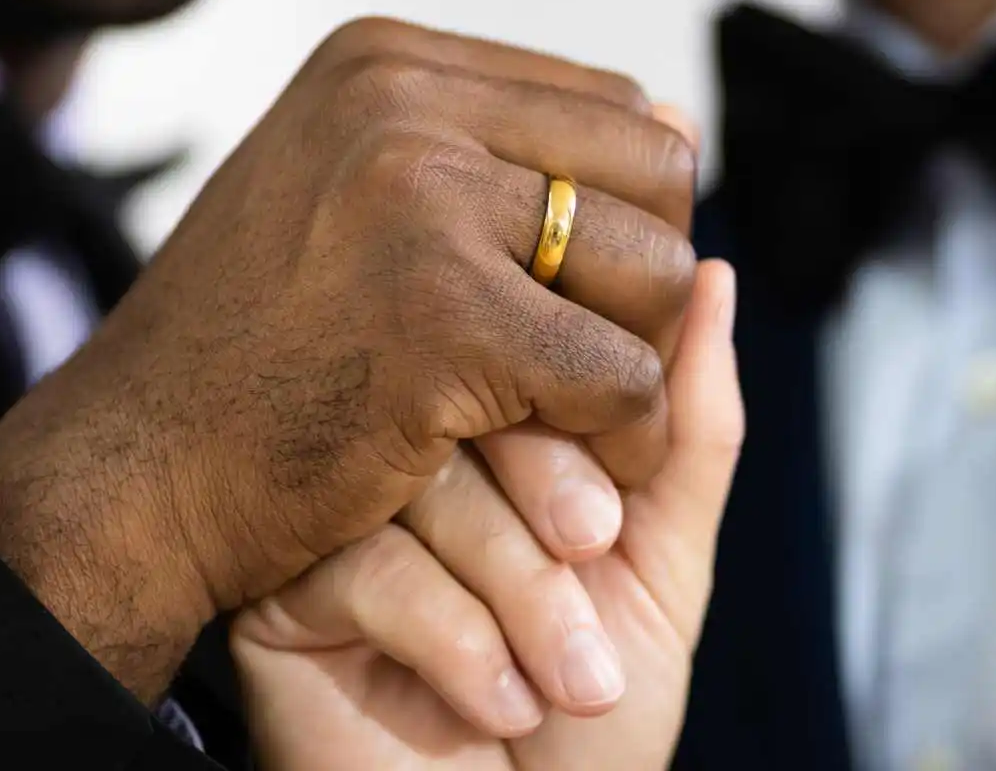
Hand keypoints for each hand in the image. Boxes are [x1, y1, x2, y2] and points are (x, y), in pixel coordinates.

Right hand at [0, 21, 698, 696]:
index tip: (577, 292)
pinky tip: (585, 467)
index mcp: (388, 61)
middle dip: (648, 276)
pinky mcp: (446, 320)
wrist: (131, 472)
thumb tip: (682, 114)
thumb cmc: (251, 347)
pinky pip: (625, 377)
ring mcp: (420, 204)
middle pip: (657, 171)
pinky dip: (627, 438)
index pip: (613, 106)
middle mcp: (405, 104)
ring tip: (585, 413)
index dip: (625, 211)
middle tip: (597, 355)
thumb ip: (493, 149)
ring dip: (643, 359)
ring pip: (658, 270)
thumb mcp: (353, 195)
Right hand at [233, 260, 743, 770]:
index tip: (627, 518)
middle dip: (555, 500)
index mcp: (498, 431)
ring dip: (519, 592)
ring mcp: (341, 516)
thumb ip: (689, 424)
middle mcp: (411, 456)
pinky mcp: (282, 589)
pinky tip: (496, 701)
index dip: (596, 419)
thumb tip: (713, 275)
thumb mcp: (668, 560)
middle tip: (600, 571)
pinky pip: (364, 562)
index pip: (536, 350)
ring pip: (421, 481)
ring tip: (568, 679)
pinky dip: (453, 640)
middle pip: (469, 400)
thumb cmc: (595, 720)